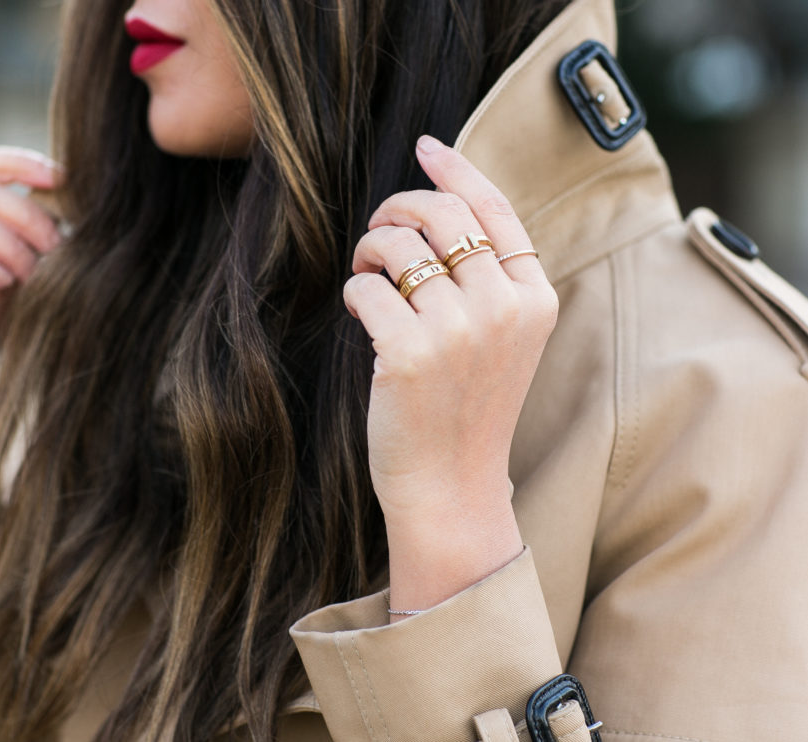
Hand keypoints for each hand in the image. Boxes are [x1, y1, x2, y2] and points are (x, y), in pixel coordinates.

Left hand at [343, 135, 557, 609]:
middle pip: (442, 213)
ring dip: (369, 250)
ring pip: (397, 245)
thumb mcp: (503, 338)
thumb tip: (438, 204)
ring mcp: (458, 330)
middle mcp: (503, 306)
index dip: (457, 170)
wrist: (452, 484)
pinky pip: (366, 288)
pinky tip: (360, 312)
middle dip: (398, 206)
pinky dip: (355, 292)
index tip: (426, 147)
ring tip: (367, 276)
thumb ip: (490, 279)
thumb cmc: (468, 407)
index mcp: (535, 297)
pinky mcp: (409, 353)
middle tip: (378, 228)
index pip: (495, 208)